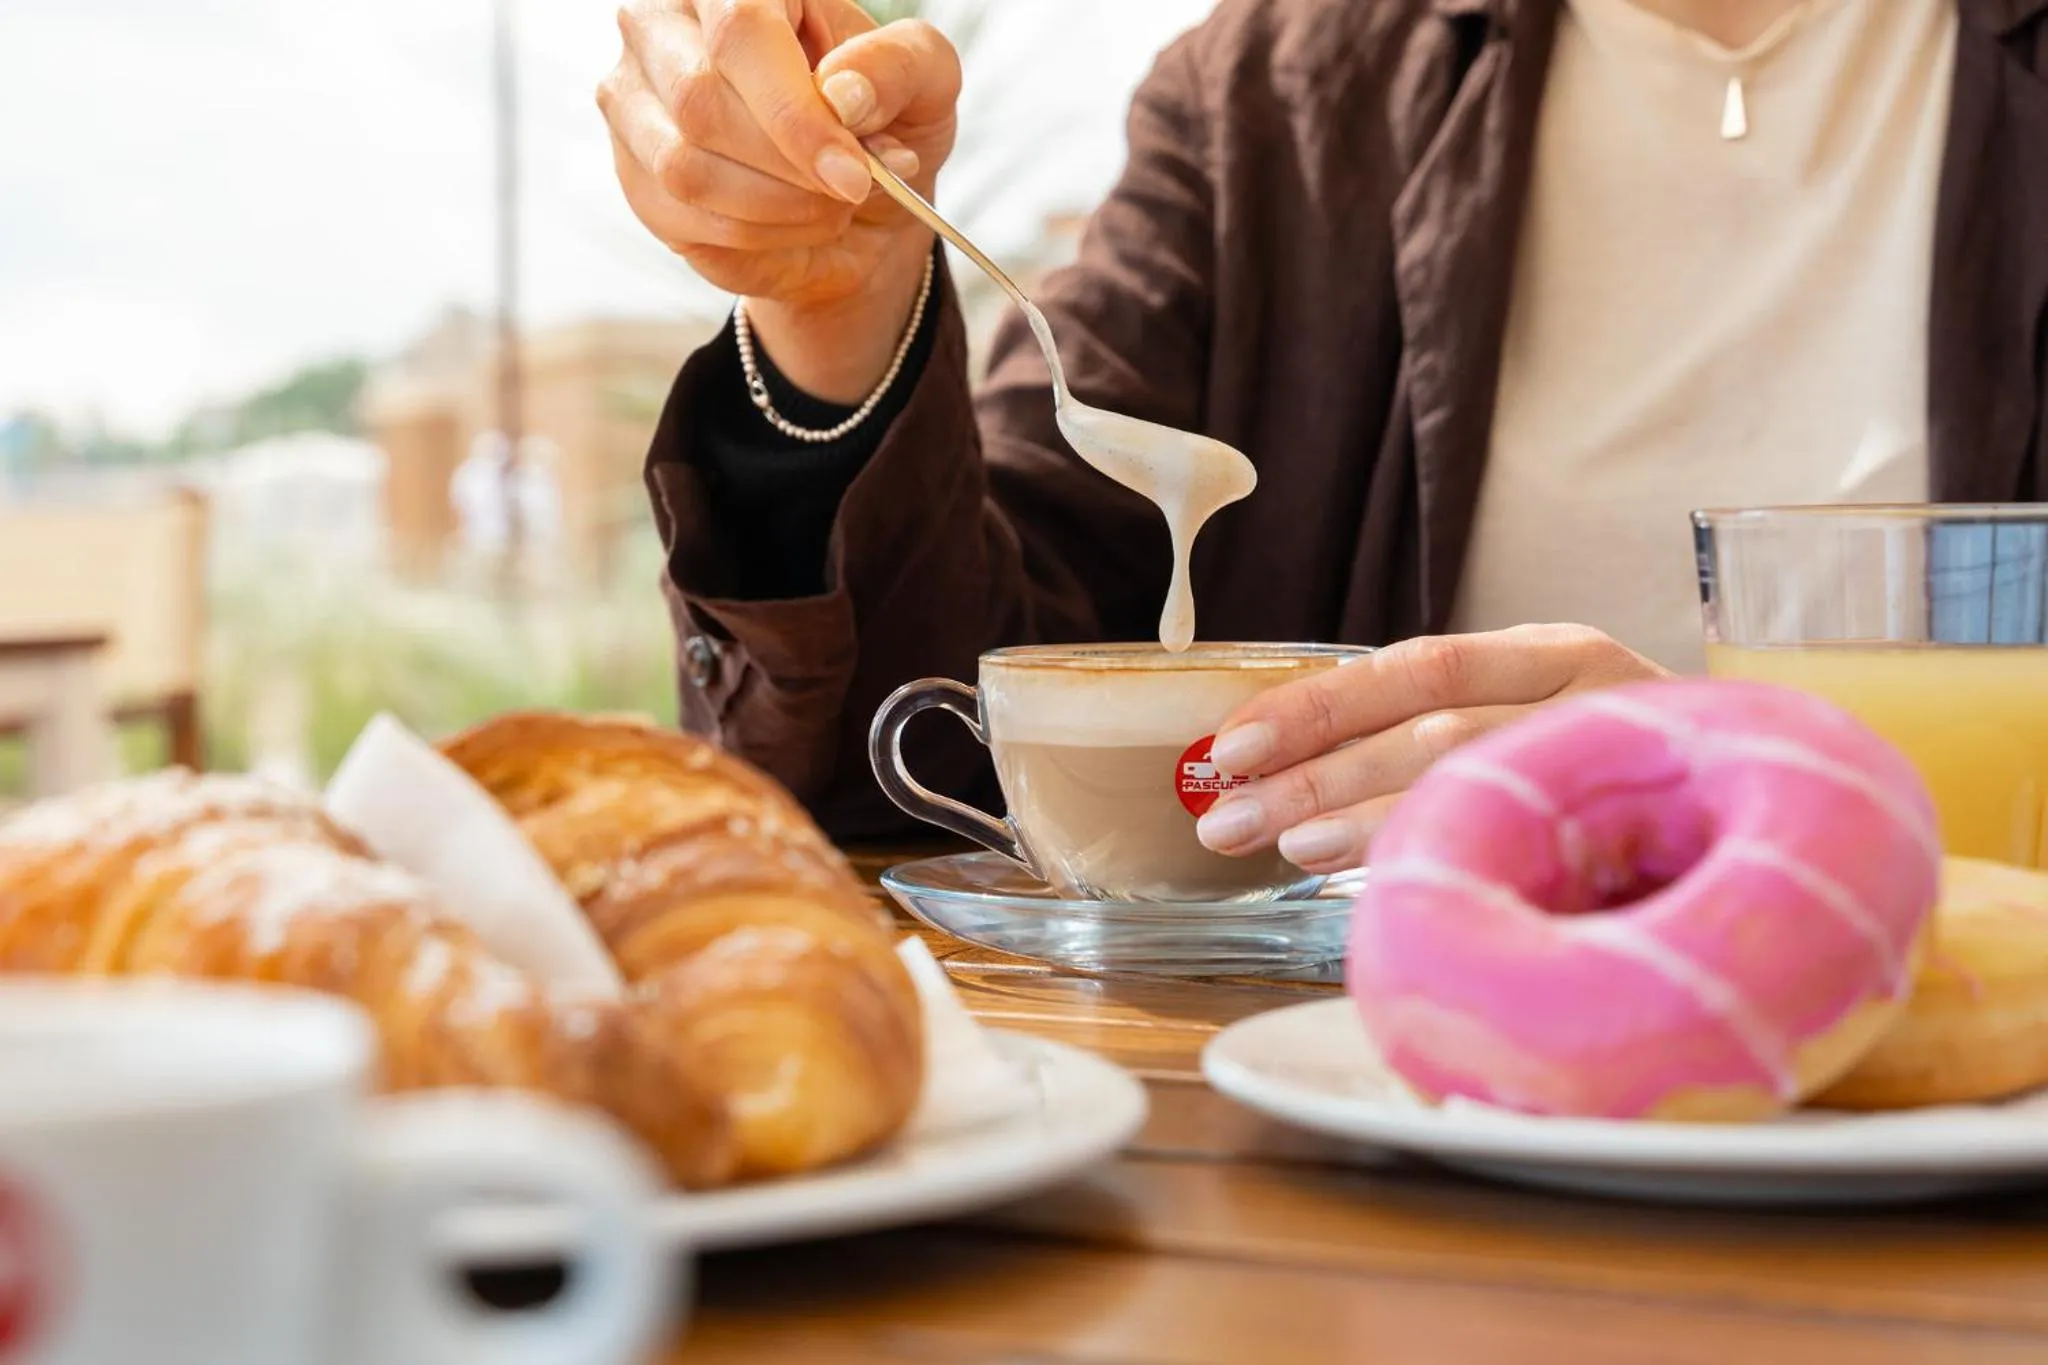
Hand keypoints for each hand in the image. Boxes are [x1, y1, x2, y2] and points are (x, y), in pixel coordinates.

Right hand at [598, 0, 961, 397]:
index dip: (795, 112)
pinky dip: (754, 234)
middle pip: (701, 100)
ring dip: (775, 205)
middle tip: (851, 189)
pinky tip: (790, 222)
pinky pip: (679, 213)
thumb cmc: (882, 120)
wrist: (855, 201)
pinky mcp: (633, 169)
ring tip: (828, 203)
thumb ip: (897, 67)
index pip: (741, 29)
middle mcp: (664, 22)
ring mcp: (633, 96)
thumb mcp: (924, 81)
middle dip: (790, 166)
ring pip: (684, 166)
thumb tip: (842, 92)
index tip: (852, 173)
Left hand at [1193, 625, 1668, 873]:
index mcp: (1552, 656)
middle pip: (1430, 723)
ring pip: (1476, 776)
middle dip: (1316, 770)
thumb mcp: (1539, 737)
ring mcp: (1626, 750)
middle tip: (1228, 816)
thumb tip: (1293, 792)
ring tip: (1286, 845)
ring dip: (1365, 815)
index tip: (1233, 744)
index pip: (1416, 666)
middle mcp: (1591, 688)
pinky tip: (1388, 882)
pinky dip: (1446, 854)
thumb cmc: (1630, 787)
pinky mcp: (1655, 819)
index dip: (1318, 704)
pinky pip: (1534, 837)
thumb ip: (1441, 744)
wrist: (1794, 817)